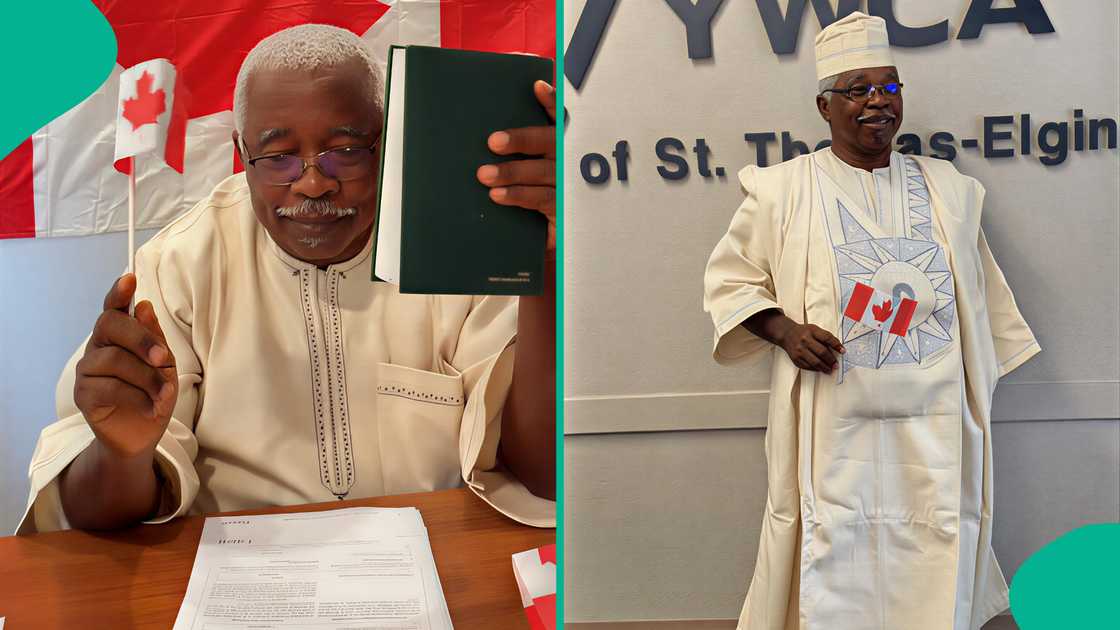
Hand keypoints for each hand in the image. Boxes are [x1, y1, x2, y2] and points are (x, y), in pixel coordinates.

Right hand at [74, 273, 177, 457]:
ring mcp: (88, 370)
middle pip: (111, 325)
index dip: (119, 292)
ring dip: (147, 378)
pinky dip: (138, 398)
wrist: (143, 435)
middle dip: (142, 339)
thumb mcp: (165, 366)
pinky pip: (109, 387)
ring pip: (115, 360)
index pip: (113, 307)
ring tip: (164, 395)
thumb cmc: (154, 394)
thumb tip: (143, 306)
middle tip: (164, 359)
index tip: (130, 279)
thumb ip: (155, 338)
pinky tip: (151, 407)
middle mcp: (99, 346)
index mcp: (120, 335)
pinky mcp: (83, 395)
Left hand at [476, 79, 555, 250]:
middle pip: (550, 142)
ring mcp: (569, 184)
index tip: (537, 88)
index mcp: (563, 141)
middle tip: (493, 142)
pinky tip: (497, 195)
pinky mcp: (564, 210)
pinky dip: (518, 195)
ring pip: (542, 172)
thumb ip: (522, 142)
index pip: (561, 116)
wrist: (556, 229)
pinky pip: (541, 199)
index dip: (552, 102)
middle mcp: (570, 159)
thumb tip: (491, 124)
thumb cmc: (537, 188)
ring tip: (484, 174)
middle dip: (522, 140)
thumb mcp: (532, 163)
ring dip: (512, 172)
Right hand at [778, 322, 844, 372]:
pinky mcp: (796, 359)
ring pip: (815, 362)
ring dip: (825, 367)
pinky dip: (816, 369)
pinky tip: (821, 369)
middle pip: (822, 352)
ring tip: (830, 369)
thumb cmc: (804, 332)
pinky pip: (808, 366)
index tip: (843, 351)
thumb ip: (825, 337)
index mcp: (812, 331)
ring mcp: (799, 350)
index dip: (836, 345)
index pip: (827, 338)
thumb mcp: (815, 329)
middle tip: (836, 364)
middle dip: (831, 360)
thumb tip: (838, 348)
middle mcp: (805, 340)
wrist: (787, 334)